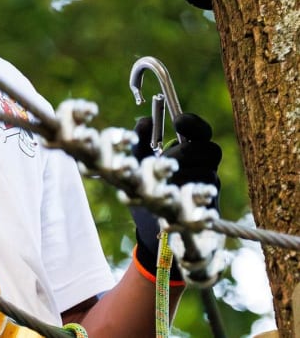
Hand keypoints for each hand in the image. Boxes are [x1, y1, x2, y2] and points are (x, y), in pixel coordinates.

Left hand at [130, 113, 221, 279]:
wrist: (150, 227)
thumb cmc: (147, 188)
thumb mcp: (138, 162)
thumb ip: (140, 140)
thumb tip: (145, 121)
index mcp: (189, 152)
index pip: (201, 131)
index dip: (194, 124)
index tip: (177, 122)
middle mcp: (204, 168)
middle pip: (210, 150)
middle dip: (186, 152)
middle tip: (166, 159)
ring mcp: (208, 189)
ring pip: (208, 173)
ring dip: (185, 174)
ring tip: (166, 181)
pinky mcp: (210, 209)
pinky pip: (207, 197)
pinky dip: (189, 194)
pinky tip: (173, 195)